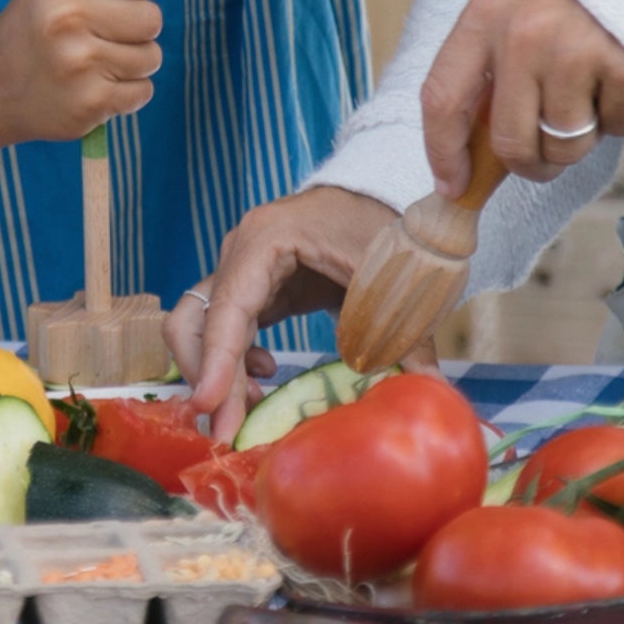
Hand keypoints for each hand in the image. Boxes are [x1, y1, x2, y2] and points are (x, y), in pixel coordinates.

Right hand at [0, 0, 184, 143]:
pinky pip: (143, 91)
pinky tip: (94, 84)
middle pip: (152, 17)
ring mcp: (78, 64)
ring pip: (151, 56)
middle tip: (100, 33)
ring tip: (96, 60)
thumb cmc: (40, 20)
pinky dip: (126, 92)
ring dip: (133, 60)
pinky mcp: (90, 103)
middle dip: (136, 27)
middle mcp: (65, 18)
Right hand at [165, 186, 402, 441]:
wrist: (375, 195)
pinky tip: (266, 371)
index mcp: (267, 240)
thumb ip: (407, 333)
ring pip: (198, 327)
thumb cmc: (380, 226)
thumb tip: (428, 389)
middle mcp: (239, 252)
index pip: (228, 308)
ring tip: (253, 401)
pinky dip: (231, 360)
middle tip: (229, 428)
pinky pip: (221, 329)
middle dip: (206, 376)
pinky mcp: (249, 287)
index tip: (211, 408)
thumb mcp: (394, 276)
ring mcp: (238, 268)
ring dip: (215, 371)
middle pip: (195, 320)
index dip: (217, 361)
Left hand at [420, 0, 623, 189]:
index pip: (442, 99)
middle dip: (527, 166)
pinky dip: (622, 117)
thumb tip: (474, 157)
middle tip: (542, 161)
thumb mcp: (513, 11)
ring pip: (565, 145)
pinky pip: (618, 128)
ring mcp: (576, 51)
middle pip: (509, 141)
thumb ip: (490, 71)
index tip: (453, 185)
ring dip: (578, 141)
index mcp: (484, 16)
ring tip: (589, 98)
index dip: (442, 152)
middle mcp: (523, 35)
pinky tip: (621, 79)